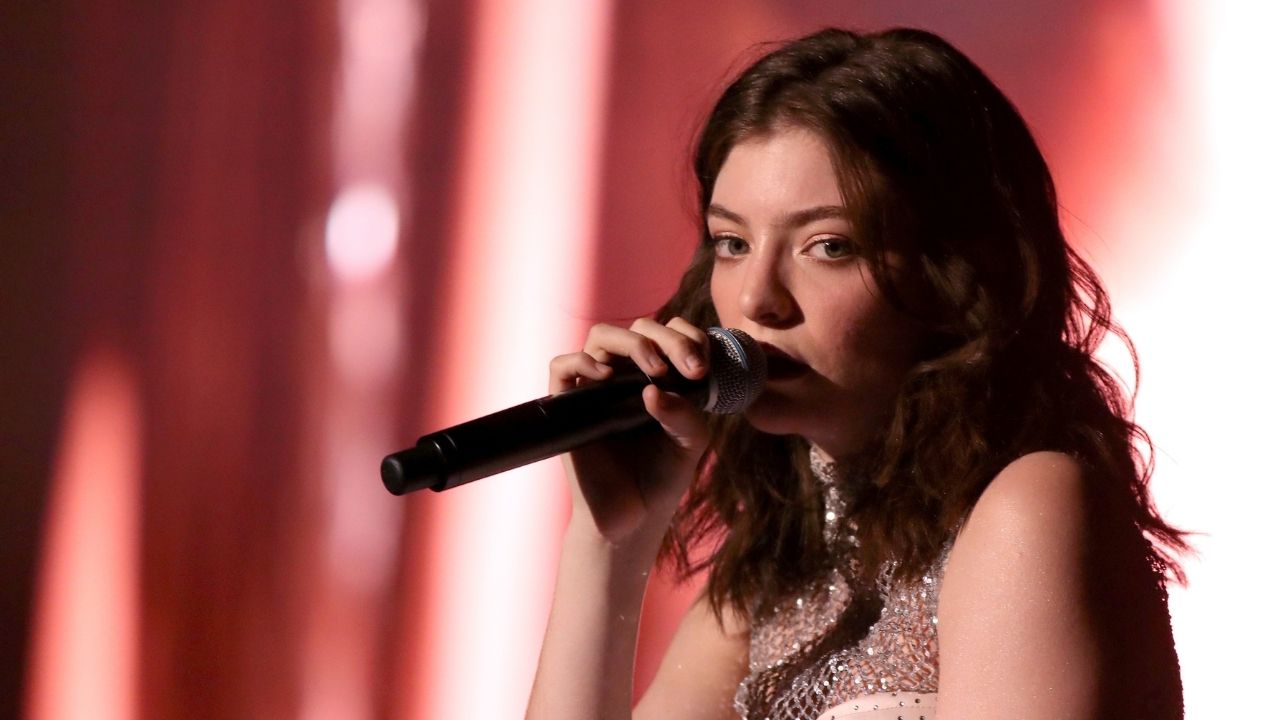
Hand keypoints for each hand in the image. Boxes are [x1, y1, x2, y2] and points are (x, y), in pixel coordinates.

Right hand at [548, 317, 711, 547]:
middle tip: (690, 369)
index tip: (703, 368)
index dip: (688, 337)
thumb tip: (653, 391)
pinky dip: (581, 361)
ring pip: (602, 336)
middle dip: (670, 339)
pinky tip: (607, 376)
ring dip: (633, 343)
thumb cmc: (662, 475)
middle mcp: (626, 374)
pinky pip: (561, 366)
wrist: (635, 517)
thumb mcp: (690, 443)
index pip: (669, 332)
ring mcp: (595, 388)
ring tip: (656, 370)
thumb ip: (685, 414)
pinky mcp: (567, 406)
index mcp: (658, 375)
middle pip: (639, 328)